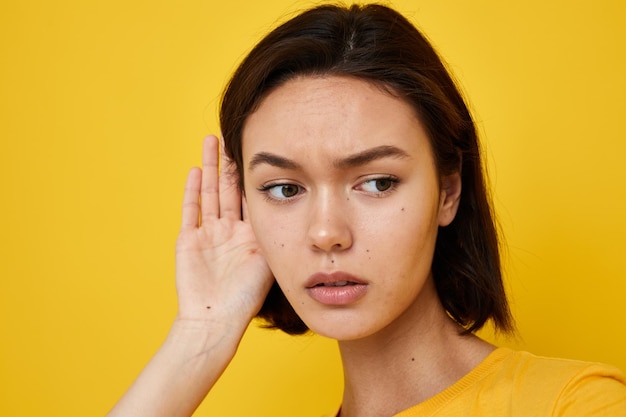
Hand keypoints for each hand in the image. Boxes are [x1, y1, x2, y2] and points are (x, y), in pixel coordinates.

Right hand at [175, 135, 272, 328]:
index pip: (252, 196)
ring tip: (211, 141)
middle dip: (230, 163)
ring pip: (211, 193)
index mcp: (251, 235)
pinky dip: (193, 191)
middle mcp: (230, 231)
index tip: (259, 148)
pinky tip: (197, 170)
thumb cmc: (245, 297)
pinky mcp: (188, 240)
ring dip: (212, 168)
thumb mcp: (269, 259)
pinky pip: (191, 211)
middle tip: (231, 134)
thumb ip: (276, 233)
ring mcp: (209, 234)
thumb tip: (299, 205)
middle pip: (230, 188)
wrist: (216, 320)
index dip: (253, 173)